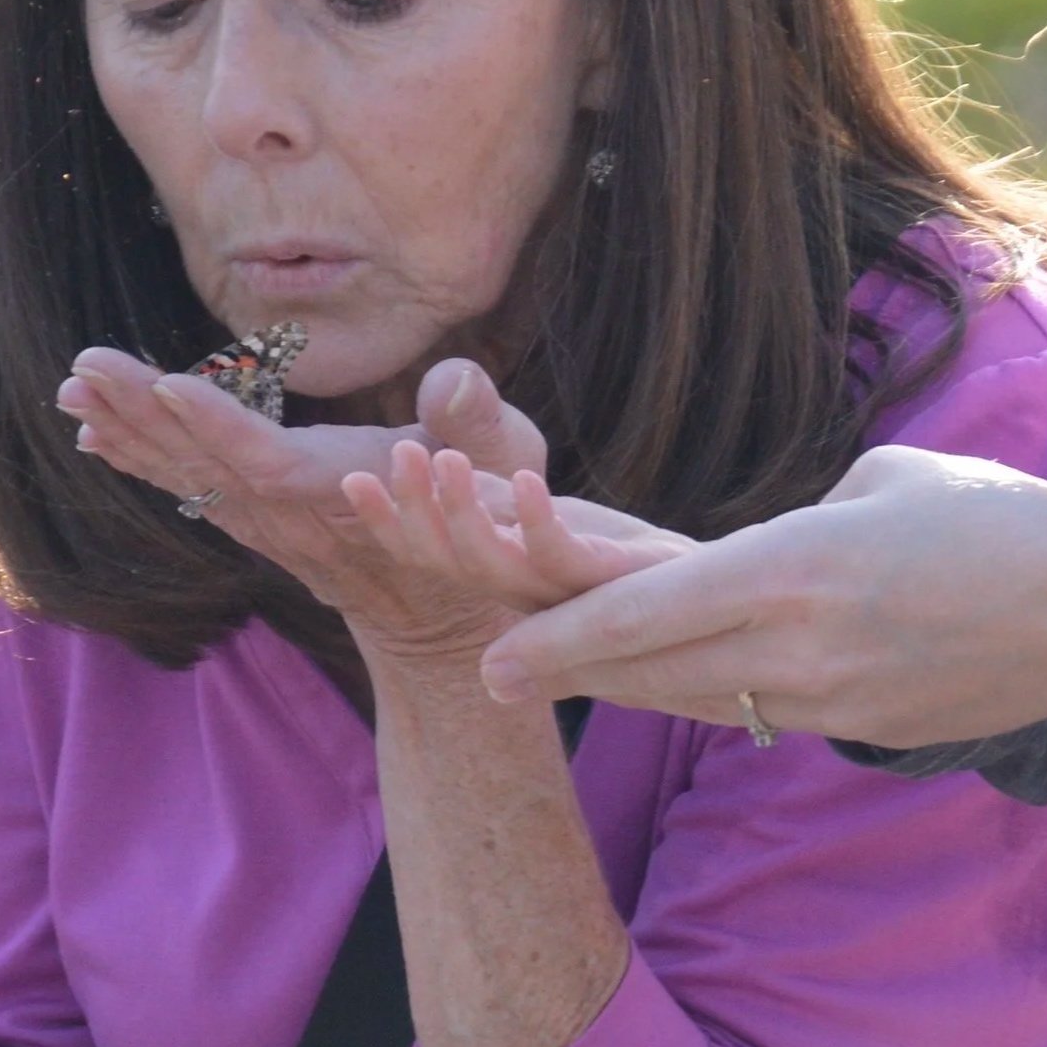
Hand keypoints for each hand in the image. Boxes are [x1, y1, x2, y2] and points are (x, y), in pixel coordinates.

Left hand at [60, 347, 559, 664]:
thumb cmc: (490, 514)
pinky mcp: (264, 525)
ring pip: (191, 480)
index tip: (163, 386)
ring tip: (75, 393)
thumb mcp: (508, 461)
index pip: (268, 462)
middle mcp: (296, 519)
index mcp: (347, 494)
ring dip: (130, 435)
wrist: (455, 608)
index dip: (216, 426)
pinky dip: (146, 460)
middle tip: (83, 371)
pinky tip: (104, 437)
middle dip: (143, 416)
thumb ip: (478, 419)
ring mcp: (273, 527)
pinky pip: (194, 491)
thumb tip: (452, 376)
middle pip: (207, 468)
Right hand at [344, 444, 693, 613]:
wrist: (694, 593)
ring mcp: (558, 592)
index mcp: (495, 572)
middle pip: (447, 559)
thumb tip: (431, 453)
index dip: (387, 522)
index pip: (427, 551)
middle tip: (396, 453)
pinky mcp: (605, 582)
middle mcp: (516, 590)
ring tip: (447, 461)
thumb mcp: (535, 513)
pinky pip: (561, 558)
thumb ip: (485, 495)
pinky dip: (539, 521)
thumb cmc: (608, 553)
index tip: (353, 479)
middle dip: (414, 511)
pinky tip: (527, 484)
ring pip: (492, 563)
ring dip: (463, 514)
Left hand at [479, 442, 1046, 729]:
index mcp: (793, 566)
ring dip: (634, 684)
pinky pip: (762, 710)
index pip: (645, 610)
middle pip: (651, 669)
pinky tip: (686, 677)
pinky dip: (711, 692)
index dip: (559, 635)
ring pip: (700, 697)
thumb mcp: (881, 483)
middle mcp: (797, 646)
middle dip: (568, 669)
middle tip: (494, 670)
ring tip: (574, 670)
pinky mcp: (861, 728)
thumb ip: (798, 524)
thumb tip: (763, 560)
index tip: (490, 654)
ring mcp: (829, 700)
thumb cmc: (994, 517)